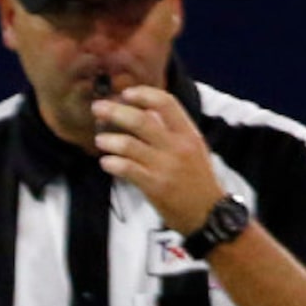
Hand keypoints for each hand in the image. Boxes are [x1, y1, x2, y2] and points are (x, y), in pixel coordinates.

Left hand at [93, 86, 225, 238]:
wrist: (207, 211)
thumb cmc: (196, 179)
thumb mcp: (192, 148)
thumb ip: (171, 131)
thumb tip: (146, 112)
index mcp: (189, 132)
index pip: (167, 103)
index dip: (144, 95)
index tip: (126, 93)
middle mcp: (178, 146)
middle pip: (142, 121)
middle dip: (116, 112)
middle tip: (97, 108)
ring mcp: (166, 166)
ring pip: (131, 145)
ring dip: (110, 140)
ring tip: (99, 139)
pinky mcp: (155, 186)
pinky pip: (128, 170)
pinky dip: (113, 164)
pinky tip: (105, 162)